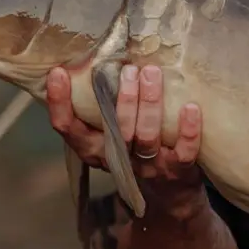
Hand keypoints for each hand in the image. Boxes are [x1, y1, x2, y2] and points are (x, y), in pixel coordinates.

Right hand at [45, 65, 204, 191]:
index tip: (58, 73)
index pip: (68, 129)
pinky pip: (183, 151)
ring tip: (152, 73)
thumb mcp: (110, 131)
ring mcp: (148, 166)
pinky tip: (190, 107)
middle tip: (128, 68)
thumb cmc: (133, 148)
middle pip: (115, 130)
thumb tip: (91, 56)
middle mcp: (117, 158)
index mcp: (94, 148)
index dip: (59, 103)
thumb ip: (100, 104)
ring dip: (149, 104)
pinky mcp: (177, 169)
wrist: (169, 191)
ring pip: (146, 137)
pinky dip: (188, 130)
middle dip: (122, 99)